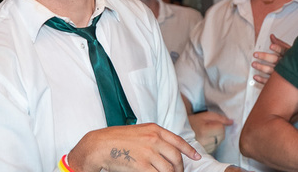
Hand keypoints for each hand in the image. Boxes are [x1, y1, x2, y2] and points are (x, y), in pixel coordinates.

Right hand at [70, 124, 201, 171]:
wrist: (101, 145)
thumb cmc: (118, 139)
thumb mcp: (140, 131)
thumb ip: (155, 137)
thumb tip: (167, 148)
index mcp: (155, 129)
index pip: (178, 141)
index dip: (189, 150)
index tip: (197, 157)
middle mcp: (154, 139)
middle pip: (176, 157)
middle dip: (180, 168)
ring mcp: (149, 153)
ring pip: (169, 169)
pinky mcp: (142, 166)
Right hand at [188, 110, 232, 154]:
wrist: (183, 130)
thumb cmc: (195, 121)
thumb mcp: (207, 115)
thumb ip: (220, 118)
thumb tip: (232, 122)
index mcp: (204, 131)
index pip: (221, 129)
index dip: (219, 125)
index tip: (212, 123)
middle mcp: (203, 141)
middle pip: (221, 137)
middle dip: (219, 131)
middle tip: (210, 127)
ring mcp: (202, 148)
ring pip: (218, 143)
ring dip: (216, 137)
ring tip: (206, 133)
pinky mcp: (203, 152)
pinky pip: (214, 147)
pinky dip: (213, 143)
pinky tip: (206, 138)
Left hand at [251, 33, 291, 84]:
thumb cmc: (293, 60)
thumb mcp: (288, 50)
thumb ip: (279, 43)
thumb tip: (271, 36)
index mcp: (287, 55)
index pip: (282, 50)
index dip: (277, 48)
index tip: (271, 46)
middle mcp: (284, 64)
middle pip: (274, 59)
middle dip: (264, 57)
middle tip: (256, 54)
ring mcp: (281, 73)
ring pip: (270, 70)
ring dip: (261, 67)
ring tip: (254, 64)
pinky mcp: (278, 81)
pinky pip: (269, 81)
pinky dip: (261, 79)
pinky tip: (256, 76)